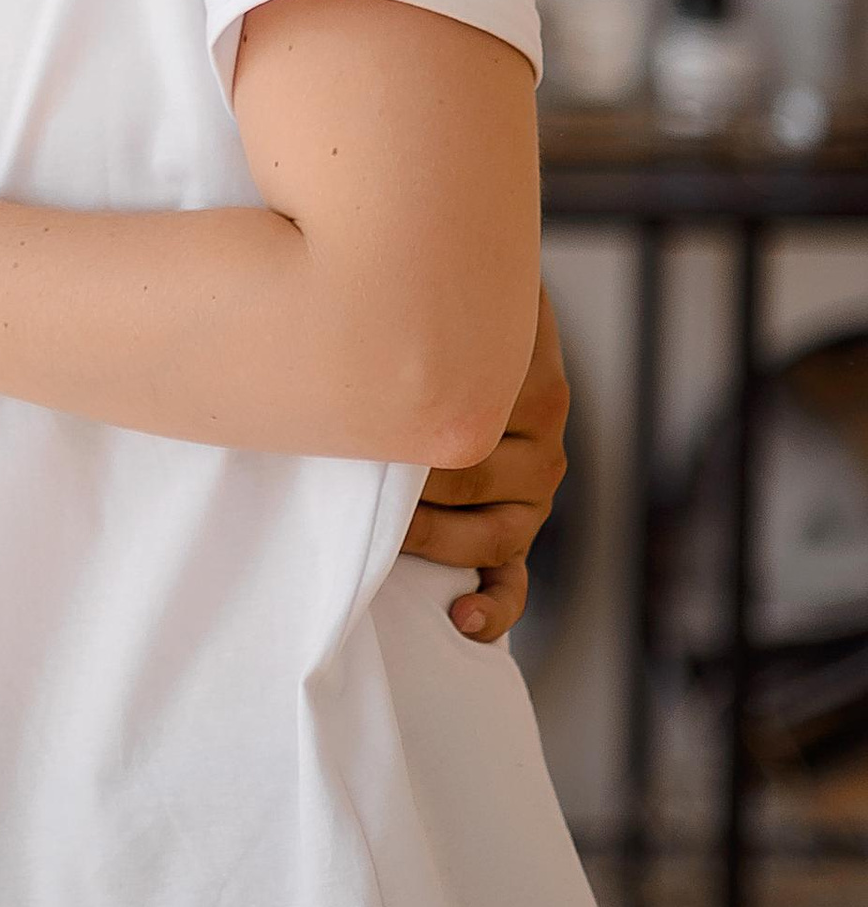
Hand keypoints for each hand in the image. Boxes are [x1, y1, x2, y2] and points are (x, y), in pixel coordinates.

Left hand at [404, 288, 568, 643]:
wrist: (472, 305)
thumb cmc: (444, 302)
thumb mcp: (452, 291)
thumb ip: (436, 302)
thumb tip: (386, 287)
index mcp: (537, 388)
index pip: (479, 431)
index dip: (417, 444)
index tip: (369, 438)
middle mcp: (544, 441)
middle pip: (477, 482)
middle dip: (414, 488)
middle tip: (362, 475)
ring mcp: (534, 491)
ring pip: (496, 536)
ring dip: (437, 541)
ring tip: (389, 537)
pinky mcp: (516, 527)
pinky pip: (514, 582)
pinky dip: (493, 607)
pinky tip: (461, 619)